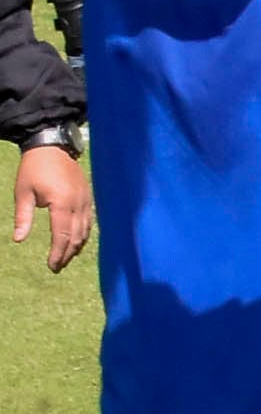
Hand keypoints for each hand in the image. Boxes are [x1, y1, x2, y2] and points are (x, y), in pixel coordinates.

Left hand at [13, 143, 91, 273]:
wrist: (52, 147)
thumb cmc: (34, 169)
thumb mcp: (23, 193)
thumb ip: (23, 217)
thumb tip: (18, 240)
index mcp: (61, 203)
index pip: (62, 235)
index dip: (57, 253)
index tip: (51, 266)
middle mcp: (78, 203)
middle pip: (76, 236)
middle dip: (67, 254)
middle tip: (57, 267)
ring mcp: (86, 199)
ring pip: (86, 230)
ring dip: (76, 246)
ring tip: (66, 258)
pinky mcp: (88, 196)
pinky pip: (89, 220)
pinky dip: (83, 234)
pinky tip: (77, 240)